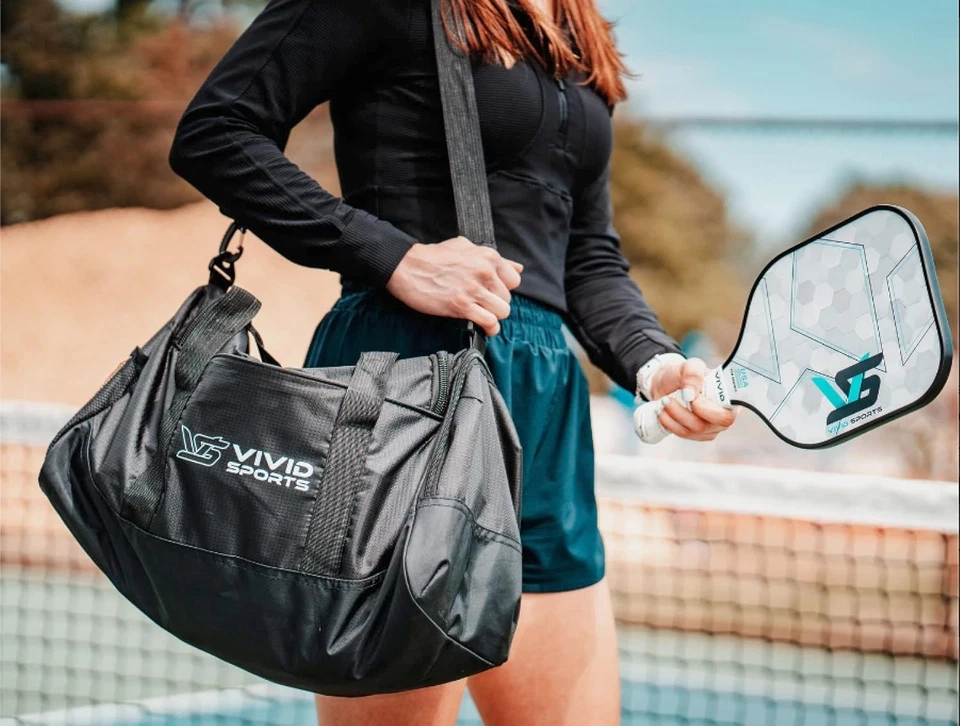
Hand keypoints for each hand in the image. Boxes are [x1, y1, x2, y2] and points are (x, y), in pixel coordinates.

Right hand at [386, 237, 522, 335]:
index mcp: (488, 257)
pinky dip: (489, 328)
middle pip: (507, 298)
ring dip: (493, 316)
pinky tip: (483, 327)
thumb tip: (517, 267)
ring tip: (482, 315)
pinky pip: (489, 322)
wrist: (406, 266)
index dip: (504, 288)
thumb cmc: (433, 257)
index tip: (492, 292)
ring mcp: (474, 290)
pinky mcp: (462, 306)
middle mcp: (485, 272)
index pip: (514, 280)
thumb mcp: (466, 247)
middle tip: (481, 304)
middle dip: (496, 303)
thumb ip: (493, 258)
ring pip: (502, 311)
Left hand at [647, 357, 737, 441]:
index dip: (710, 409)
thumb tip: (690, 394)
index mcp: (728, 397)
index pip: (731, 412)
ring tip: (663, 402)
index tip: (692, 398)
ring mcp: (712, 427)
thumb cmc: (683, 375)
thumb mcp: (689, 366)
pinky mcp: (697, 434)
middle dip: (687, 413)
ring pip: (696, 430)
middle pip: (713, 424)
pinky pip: (685, 434)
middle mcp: (724, 414)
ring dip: (675, 416)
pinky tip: (662, 413)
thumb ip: (693, 374)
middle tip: (669, 400)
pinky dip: (670, 424)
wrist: (666, 385)